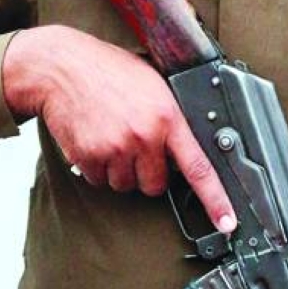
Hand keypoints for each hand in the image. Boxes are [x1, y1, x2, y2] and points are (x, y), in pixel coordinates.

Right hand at [1, 25, 235, 232]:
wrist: (61, 67)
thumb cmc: (107, 70)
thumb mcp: (153, 84)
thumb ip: (170, 116)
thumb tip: (184, 146)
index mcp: (167, 116)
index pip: (198, 167)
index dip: (215, 199)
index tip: (226, 221)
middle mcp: (144, 135)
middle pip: (155, 185)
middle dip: (147, 173)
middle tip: (135, 145)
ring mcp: (116, 148)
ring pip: (125, 185)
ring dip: (119, 170)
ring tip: (111, 135)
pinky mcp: (89, 156)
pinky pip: (99, 181)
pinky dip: (96, 168)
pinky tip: (94, 139)